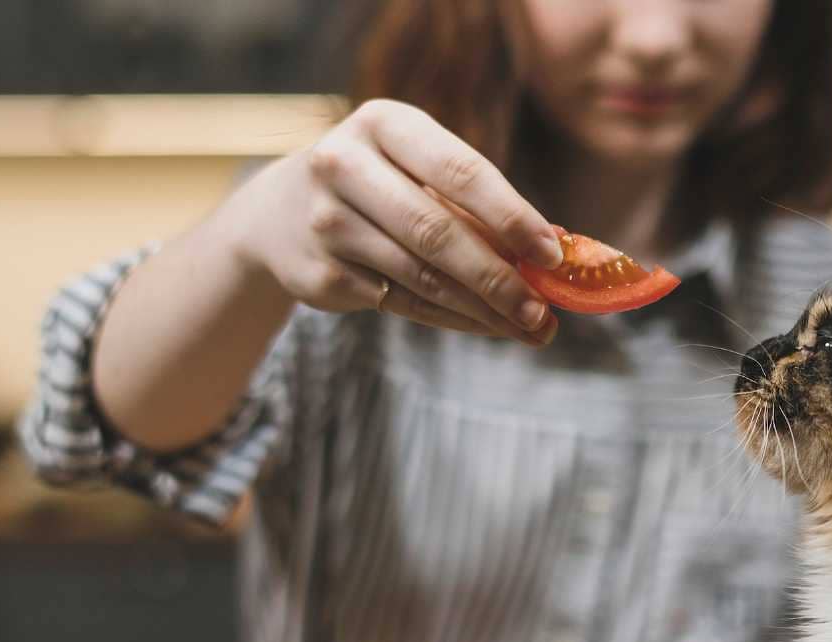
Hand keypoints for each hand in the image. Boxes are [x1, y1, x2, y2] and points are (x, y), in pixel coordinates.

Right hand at [228, 98, 562, 343]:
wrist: (275, 215)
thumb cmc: (378, 187)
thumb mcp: (416, 172)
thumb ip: (476, 205)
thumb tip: (555, 253)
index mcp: (383, 123)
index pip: (461, 171)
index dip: (513, 216)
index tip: (554, 255)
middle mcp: (344, 164)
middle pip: (439, 232)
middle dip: (501, 278)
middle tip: (546, 312)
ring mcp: (326, 222)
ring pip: (424, 276)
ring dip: (486, 309)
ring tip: (532, 327)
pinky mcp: (320, 274)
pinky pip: (404, 303)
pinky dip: (454, 318)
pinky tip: (487, 325)